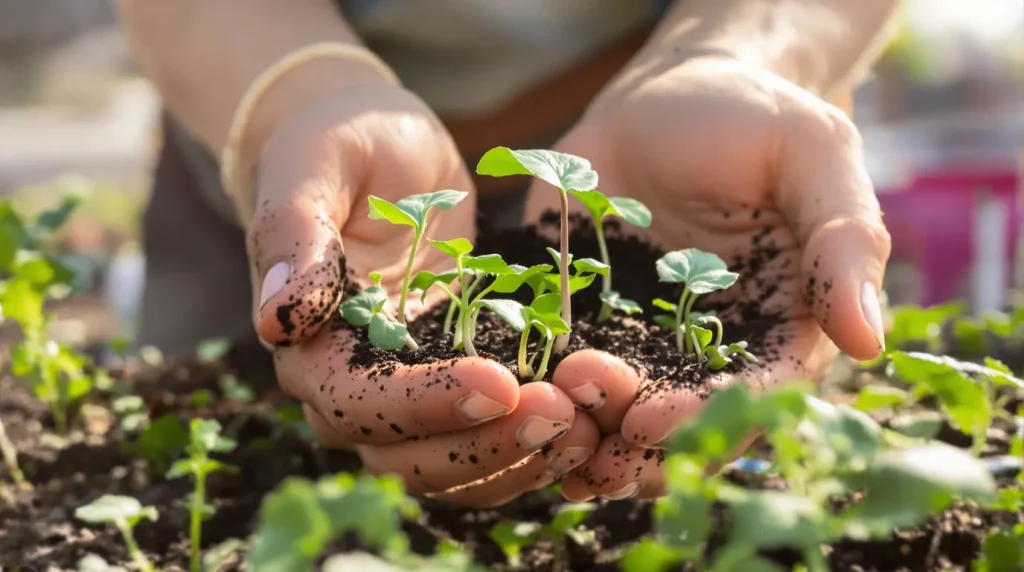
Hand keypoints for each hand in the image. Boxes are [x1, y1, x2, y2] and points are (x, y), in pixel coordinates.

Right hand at [247, 85, 597, 505]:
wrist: (380, 149)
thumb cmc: (341, 144)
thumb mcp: (314, 166)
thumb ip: (294, 237)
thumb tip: (278, 318)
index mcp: (308, 343)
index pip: (356, 401)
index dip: (427, 404)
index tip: (501, 385)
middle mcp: (349, 385)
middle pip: (406, 455)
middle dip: (484, 446)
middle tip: (562, 414)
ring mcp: (404, 393)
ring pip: (449, 466)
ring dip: (515, 459)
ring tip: (584, 430)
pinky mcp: (452, 385)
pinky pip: (484, 442)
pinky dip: (530, 447)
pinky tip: (585, 428)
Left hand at [523, 56, 890, 499]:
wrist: (668, 97)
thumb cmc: (755, 118)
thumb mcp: (814, 157)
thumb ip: (843, 242)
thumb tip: (868, 341)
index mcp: (781, 330)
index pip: (754, 396)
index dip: (707, 417)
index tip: (656, 420)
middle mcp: (713, 354)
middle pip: (682, 424)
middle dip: (634, 440)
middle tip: (588, 425)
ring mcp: (644, 345)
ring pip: (619, 415)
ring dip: (585, 432)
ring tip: (547, 419)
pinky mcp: (586, 324)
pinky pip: (562, 371)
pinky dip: (542, 395)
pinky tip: (513, 402)